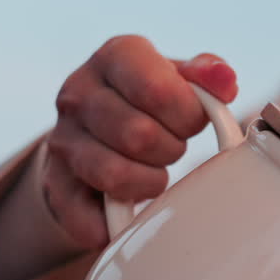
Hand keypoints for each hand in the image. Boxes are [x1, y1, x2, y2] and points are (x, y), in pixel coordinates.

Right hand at [45, 36, 238, 247]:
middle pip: (139, 136)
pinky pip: (85, 215)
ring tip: (154, 172)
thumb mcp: (178, 78)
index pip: (157, 91)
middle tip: (172, 148)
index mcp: (115, 56)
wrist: (94, 131)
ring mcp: (61, 138)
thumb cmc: (148, 102)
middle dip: (171, 150)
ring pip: (114, 175)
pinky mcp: (54, 182)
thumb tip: (224, 81)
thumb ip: (206, 76)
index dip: (188, 116)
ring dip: (149, 182)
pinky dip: (112, 224)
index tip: (192, 122)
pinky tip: (128, 212)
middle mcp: (78, 92)